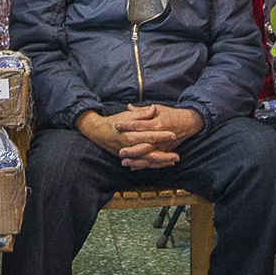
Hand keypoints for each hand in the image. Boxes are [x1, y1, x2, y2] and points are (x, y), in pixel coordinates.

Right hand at [76, 106, 201, 168]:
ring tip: (173, 160)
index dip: (162, 135)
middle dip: (164, 155)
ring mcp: (129, 155)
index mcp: (130, 135)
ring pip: (147, 161)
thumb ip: (141, 114)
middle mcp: (130, 147)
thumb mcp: (127, 116)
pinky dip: (153, 165)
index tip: (173, 134)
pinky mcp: (128, 158)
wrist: (99, 132)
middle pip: (150, 153)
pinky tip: (164, 164)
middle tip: (177, 156)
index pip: (149, 136)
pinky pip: (143, 164)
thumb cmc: (114, 122)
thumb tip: (153, 109)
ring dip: (161, 162)